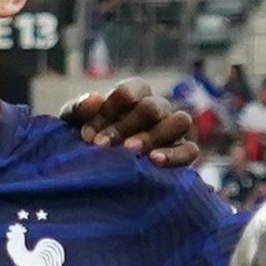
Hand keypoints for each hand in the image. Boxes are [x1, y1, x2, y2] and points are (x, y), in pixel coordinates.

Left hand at [58, 81, 202, 168]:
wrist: (100, 173)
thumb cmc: (90, 141)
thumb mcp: (75, 125)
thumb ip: (78, 109)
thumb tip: (94, 99)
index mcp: (135, 95)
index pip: (130, 91)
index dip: (109, 110)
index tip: (88, 135)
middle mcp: (158, 108)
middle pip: (152, 107)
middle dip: (126, 126)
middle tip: (103, 146)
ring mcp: (173, 130)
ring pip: (179, 121)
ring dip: (153, 136)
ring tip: (130, 152)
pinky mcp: (184, 153)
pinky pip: (190, 150)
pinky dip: (175, 154)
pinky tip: (154, 161)